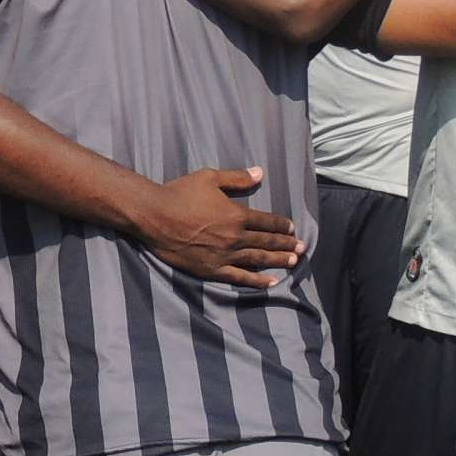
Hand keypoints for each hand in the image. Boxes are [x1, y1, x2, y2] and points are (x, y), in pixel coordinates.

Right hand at [135, 167, 303, 288]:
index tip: (292, 229)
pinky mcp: (211, 269)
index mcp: (237, 215)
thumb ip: (237, 178)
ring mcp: (224, 255)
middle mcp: (234, 237)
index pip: (267, 221)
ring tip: (293, 263)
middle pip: (266, 242)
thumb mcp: (209, 178)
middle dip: (286, 245)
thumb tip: (260, 172)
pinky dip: (256, 280)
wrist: (153, 215)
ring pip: (257, 259)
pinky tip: (271, 282)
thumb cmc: (179, 193)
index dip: (282, 225)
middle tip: (301, 249)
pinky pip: (239, 277)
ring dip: (277, 261)